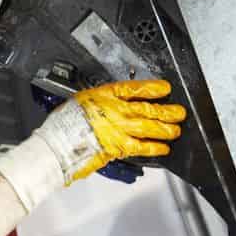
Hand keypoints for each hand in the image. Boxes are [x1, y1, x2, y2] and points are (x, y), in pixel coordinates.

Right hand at [41, 79, 187, 183]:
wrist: (57, 143)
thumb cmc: (64, 123)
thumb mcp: (81, 101)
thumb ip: (99, 103)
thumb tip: (112, 104)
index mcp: (104, 95)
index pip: (134, 88)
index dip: (152, 88)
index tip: (164, 88)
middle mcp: (115, 110)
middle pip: (147, 108)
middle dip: (166, 110)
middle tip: (179, 112)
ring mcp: (119, 129)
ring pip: (149, 127)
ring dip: (165, 129)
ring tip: (176, 130)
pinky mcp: (119, 147)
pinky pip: (142, 146)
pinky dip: (155, 147)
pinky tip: (163, 148)